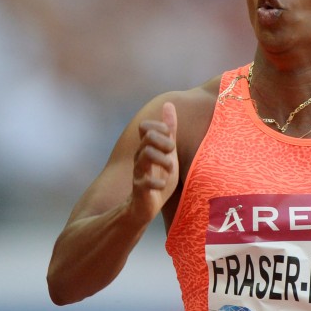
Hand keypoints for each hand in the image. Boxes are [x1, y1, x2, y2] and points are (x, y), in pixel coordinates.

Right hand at [130, 101, 177, 221]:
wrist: (145, 205)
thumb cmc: (158, 176)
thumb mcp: (168, 151)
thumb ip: (169, 131)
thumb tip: (169, 104)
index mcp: (146, 147)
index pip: (146, 126)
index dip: (160, 127)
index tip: (170, 138)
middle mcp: (140, 157)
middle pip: (148, 136)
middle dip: (165, 141)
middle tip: (172, 153)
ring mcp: (139, 172)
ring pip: (145, 154)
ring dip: (164, 160)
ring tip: (170, 169)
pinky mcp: (140, 189)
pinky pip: (145, 182)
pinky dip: (158, 183)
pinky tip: (162, 185)